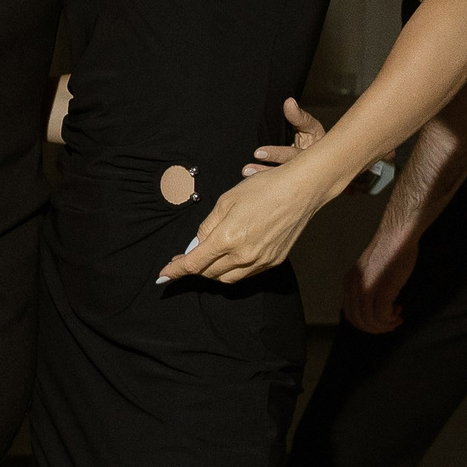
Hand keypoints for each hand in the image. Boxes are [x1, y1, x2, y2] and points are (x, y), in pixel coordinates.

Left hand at [157, 162, 320, 286]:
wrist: (301, 190)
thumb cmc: (264, 189)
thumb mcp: (227, 200)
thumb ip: (207, 225)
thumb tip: (197, 244)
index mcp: (227, 238)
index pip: (194, 263)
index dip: (176, 270)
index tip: (164, 276)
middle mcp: (243, 255)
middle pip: (209, 273)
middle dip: (194, 268)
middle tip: (187, 257)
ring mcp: (260, 261)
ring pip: (227, 278)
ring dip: (213, 271)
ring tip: (209, 256)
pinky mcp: (273, 261)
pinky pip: (246, 274)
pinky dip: (234, 269)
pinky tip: (232, 255)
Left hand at [240, 95, 326, 179]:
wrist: (323, 163)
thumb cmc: (315, 140)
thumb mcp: (310, 127)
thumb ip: (299, 117)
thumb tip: (288, 102)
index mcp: (313, 154)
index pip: (293, 155)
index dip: (276, 154)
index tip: (257, 153)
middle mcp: (307, 169)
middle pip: (285, 172)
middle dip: (265, 171)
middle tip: (246, 169)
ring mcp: (299, 179)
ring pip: (281, 181)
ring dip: (262, 177)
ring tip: (245, 173)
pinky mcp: (292, 185)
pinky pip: (278, 186)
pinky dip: (264, 185)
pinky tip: (249, 185)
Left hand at [344, 231, 416, 334]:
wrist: (398, 236)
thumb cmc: (391, 251)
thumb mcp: (371, 272)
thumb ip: (369, 287)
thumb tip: (376, 308)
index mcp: (349, 282)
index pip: (350, 313)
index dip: (366, 323)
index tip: (381, 321)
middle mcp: (352, 287)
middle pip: (358, 321)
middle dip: (376, 328)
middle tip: (391, 323)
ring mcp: (365, 289)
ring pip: (369, 321)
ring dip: (385, 325)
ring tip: (397, 318)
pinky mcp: (379, 290)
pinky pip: (381, 316)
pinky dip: (390, 319)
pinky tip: (398, 311)